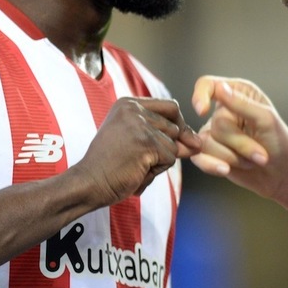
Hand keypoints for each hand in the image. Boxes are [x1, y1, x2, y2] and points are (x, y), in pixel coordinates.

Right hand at [73, 97, 200, 204]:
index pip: (170, 107)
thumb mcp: (135, 142)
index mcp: (128, 104)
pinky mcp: (146, 143)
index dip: (178, 125)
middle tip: (139, 160)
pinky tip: (136, 172)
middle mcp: (134, 109)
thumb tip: (198, 143)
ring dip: (160, 161)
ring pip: (173, 144)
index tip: (177, 141)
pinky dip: (157, 170)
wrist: (88, 182)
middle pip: (174, 126)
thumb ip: (164, 137)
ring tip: (135, 166)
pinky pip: (170, 158)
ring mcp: (140, 125)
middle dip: (167, 147)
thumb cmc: (109, 166)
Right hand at [190, 76, 287, 217]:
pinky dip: (212, 165)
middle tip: (260, 153)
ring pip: (207, 143)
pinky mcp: (210, 153)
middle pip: (215, 124)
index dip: (200, 95)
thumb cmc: (280, 141)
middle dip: (240, 143)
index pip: (207, 85)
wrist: (282, 173)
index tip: (202, 111)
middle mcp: (223, 110)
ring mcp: (214, 133)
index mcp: (236, 93)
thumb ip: (242, 104)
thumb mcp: (266, 119)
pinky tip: (225, 170)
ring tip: (252, 160)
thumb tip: (220, 88)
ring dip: (233, 157)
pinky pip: (199, 158)